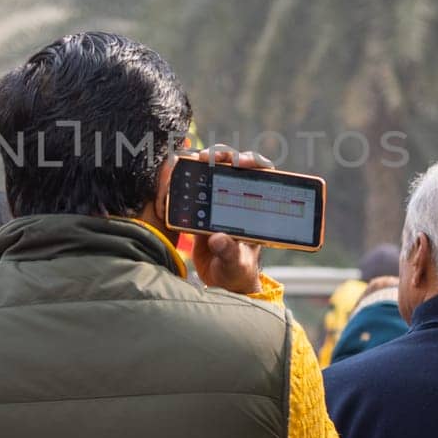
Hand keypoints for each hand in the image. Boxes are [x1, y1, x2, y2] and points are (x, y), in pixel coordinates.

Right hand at [189, 146, 272, 294]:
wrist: (221, 282)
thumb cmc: (238, 272)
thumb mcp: (235, 263)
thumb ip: (229, 251)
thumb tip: (217, 238)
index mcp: (255, 209)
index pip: (261, 175)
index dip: (253, 162)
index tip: (241, 163)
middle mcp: (238, 200)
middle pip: (234, 167)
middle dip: (223, 156)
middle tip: (208, 157)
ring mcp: (219, 204)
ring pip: (213, 173)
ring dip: (203, 164)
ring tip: (192, 162)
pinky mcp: (202, 211)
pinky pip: (195, 189)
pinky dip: (186, 180)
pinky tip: (176, 177)